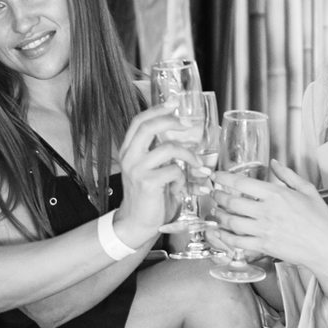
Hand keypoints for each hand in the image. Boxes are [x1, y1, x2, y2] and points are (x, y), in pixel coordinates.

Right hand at [114, 105, 194, 246]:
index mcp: (129, 151)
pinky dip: (184, 179)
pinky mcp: (147, 183)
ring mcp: (137, 169)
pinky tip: (185, 189)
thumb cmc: (149, 197)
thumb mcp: (153, 171)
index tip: (174, 102)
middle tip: (188, 124)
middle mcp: (130, 157)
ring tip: (198, 166)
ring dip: (189, 156)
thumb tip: (187, 139)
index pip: (139, 121)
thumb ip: (162, 155)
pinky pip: (174, 171)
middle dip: (171, 121)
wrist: (137, 224)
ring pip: (168, 148)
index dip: (157, 109)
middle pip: (148, 126)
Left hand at [211, 158, 327, 282]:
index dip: (224, 178)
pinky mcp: (263, 246)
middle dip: (218, 197)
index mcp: (276, 194)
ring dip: (219, 216)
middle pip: (232, 202)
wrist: (326, 247)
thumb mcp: (307, 190)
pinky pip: (237, 242)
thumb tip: (274, 162)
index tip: (216, 176)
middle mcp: (266, 211)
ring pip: (231, 222)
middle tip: (214, 194)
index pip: (242, 183)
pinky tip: (220, 233)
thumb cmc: (320, 219)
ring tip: (216, 211)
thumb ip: (288, 175)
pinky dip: (225, 237)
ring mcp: (263, 230)